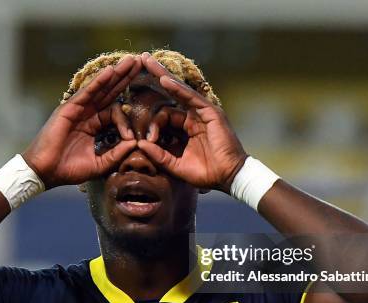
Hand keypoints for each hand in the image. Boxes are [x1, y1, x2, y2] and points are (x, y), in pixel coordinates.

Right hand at [22, 55, 141, 187]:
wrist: (45, 172)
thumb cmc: (68, 170)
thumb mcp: (99, 164)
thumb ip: (116, 154)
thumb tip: (135, 143)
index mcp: (93, 126)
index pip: (114, 112)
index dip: (125, 120)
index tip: (132, 137)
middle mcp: (86, 114)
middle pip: (109, 92)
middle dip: (125, 78)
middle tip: (140, 63)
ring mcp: (78, 109)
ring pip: (101, 88)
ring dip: (116, 74)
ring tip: (131, 60)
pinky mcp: (69, 108)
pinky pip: (87, 93)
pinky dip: (99, 81)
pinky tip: (111, 71)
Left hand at [137, 53, 247, 192]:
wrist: (228, 177)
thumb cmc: (205, 173)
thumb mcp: (175, 165)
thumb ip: (158, 155)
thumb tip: (139, 144)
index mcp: (185, 128)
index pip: (164, 115)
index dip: (153, 125)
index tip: (147, 140)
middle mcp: (193, 116)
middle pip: (171, 93)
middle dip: (155, 76)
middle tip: (140, 61)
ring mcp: (202, 112)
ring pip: (179, 90)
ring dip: (162, 75)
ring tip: (147, 61)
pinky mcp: (210, 112)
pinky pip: (191, 97)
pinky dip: (177, 88)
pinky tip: (164, 80)